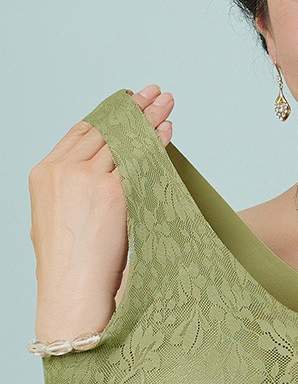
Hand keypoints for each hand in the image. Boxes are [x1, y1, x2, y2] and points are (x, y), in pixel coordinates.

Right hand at [29, 85, 174, 337]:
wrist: (70, 291)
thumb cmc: (68, 264)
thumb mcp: (56, 217)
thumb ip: (72, 190)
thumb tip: (99, 174)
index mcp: (43, 173)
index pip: (80, 131)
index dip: (107, 114)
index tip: (126, 102)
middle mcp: (63, 170)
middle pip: (105, 128)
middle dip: (133, 107)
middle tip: (154, 92)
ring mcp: (87, 179)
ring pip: (125, 138)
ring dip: (149, 116)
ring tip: (167, 100)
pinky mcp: (112, 193)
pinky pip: (140, 158)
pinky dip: (156, 141)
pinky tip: (168, 129)